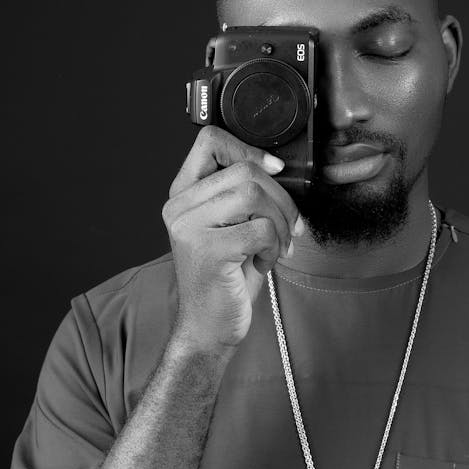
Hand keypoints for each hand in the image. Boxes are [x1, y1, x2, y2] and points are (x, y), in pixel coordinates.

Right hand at [162, 126, 304, 351]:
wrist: (209, 327)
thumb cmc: (227, 277)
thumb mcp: (232, 227)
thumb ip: (243, 194)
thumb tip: (280, 169)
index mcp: (183, 194)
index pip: (209, 141)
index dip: (249, 149)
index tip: (275, 170)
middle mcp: (179, 206)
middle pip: (244, 170)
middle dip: (281, 199)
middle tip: (289, 227)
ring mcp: (189, 227)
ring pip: (253, 195)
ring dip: (279, 223)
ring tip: (276, 247)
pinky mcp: (207, 249)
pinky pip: (260, 229)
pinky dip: (273, 247)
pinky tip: (263, 263)